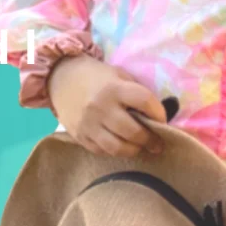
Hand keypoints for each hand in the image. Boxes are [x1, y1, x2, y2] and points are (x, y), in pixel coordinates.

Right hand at [48, 55, 167, 157]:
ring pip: (117, 147)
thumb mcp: (118, 74)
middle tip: (157, 143)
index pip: (144, 101)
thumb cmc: (96, 76)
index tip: (163, 119)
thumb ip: (135, 92)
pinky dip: (116, 151)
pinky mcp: (79, 136)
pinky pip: (102, 151)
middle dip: (150, 139)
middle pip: (133, 131)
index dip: (159, 113)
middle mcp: (101, 107)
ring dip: (134, 150)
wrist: (61, 77)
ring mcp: (89, 124)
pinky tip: (122, 146)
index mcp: (114, 88)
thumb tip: (157, 114)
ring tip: (141, 147)